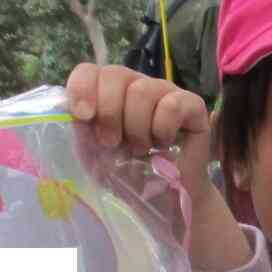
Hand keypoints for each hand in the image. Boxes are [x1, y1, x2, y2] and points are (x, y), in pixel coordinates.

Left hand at [65, 63, 214, 190]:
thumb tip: (78, 111)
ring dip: (137, 128)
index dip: (82, 88)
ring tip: (141, 149)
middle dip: (109, 114)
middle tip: (113, 143)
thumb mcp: (93, 155)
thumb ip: (81, 130)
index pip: (89, 70)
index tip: (84, 117)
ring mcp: (165, 92)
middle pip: (115, 75)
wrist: (161, 200)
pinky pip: (172, 105)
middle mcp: (136, 85)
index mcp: (107, 92)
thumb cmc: (127, 175)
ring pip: (142, 90)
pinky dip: (162, 129)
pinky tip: (164, 144)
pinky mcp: (193, 105)